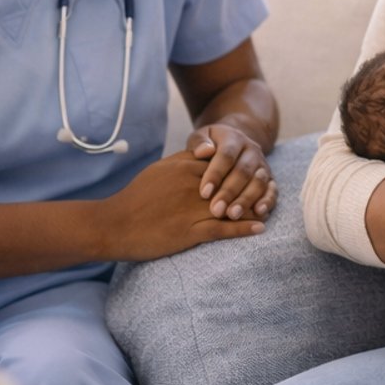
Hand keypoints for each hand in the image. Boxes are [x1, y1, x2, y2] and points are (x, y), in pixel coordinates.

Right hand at [100, 152, 265, 261]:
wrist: (113, 224)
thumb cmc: (135, 198)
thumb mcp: (160, 169)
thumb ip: (184, 160)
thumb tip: (205, 153)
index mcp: (186, 168)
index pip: (224, 163)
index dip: (242, 168)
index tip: (257, 172)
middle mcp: (194, 185)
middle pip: (234, 182)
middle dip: (254, 186)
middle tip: (270, 190)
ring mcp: (193, 208)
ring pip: (234, 205)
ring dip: (254, 207)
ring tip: (269, 209)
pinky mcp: (190, 231)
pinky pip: (224, 229)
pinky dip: (244, 228)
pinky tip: (259, 228)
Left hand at [186, 124, 274, 220]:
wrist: (235, 143)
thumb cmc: (210, 145)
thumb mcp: (201, 137)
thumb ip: (199, 143)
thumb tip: (204, 152)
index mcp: (234, 138)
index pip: (226, 156)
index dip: (216, 174)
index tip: (204, 193)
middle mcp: (252, 151)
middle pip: (243, 172)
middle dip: (229, 193)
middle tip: (216, 210)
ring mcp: (262, 165)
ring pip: (258, 183)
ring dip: (246, 200)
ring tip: (232, 215)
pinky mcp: (270, 179)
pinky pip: (272, 190)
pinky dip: (267, 202)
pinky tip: (258, 213)